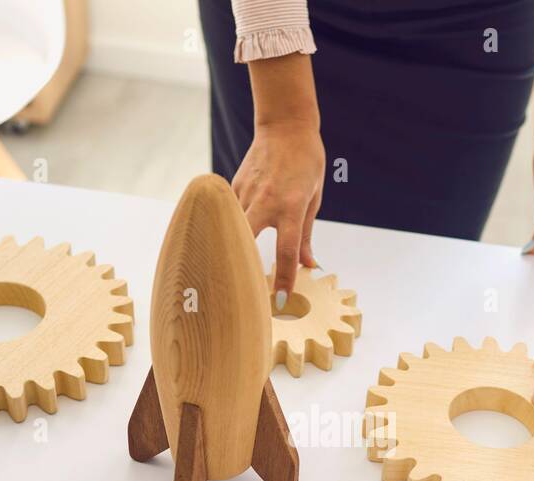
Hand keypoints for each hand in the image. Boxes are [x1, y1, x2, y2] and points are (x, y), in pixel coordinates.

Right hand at [238, 53, 324, 304]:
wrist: (285, 126)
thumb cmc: (306, 162)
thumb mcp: (313, 199)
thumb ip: (305, 235)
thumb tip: (308, 265)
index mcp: (291, 206)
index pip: (286, 251)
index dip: (283, 278)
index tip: (279, 301)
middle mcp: (265, 200)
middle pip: (245, 241)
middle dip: (240, 268)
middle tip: (237, 294)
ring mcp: (245, 192)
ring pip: (229, 228)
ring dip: (226, 252)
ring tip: (220, 277)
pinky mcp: (232, 187)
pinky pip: (226, 215)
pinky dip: (225, 230)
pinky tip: (220, 245)